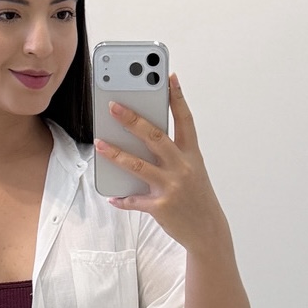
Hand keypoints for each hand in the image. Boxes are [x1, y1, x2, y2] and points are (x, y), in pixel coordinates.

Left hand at [94, 73, 230, 255]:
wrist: (208, 231)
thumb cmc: (197, 197)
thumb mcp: (193, 170)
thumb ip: (173, 154)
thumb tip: (143, 139)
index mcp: (192, 155)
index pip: (185, 120)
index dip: (177, 97)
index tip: (169, 77)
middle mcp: (183, 168)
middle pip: (155, 137)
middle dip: (133, 120)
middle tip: (114, 106)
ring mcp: (171, 188)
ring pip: (139, 166)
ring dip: (116, 154)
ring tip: (99, 143)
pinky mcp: (161, 208)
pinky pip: (135, 201)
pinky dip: (122, 199)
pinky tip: (112, 195)